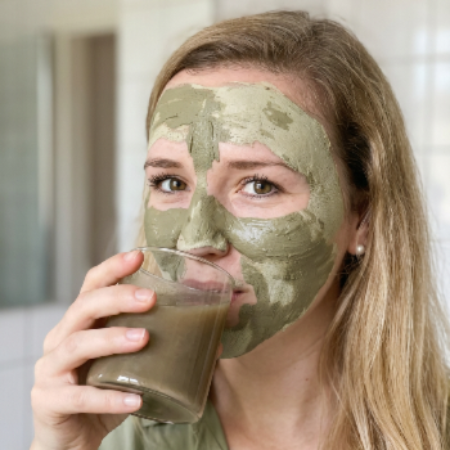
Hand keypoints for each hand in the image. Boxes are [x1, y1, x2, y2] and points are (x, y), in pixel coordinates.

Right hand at [30, 251, 155, 449]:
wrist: (72, 439)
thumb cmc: (105, 390)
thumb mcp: (130, 364)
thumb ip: (160, 347)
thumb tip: (215, 341)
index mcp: (81, 324)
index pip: (91, 286)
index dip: (113, 269)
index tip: (139, 255)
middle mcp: (61, 339)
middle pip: (84, 307)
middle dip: (117, 297)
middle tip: (150, 299)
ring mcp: (51, 370)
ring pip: (77, 345)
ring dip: (111, 339)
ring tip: (144, 339)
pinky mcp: (50, 402)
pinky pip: (80, 398)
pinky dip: (108, 398)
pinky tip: (136, 400)